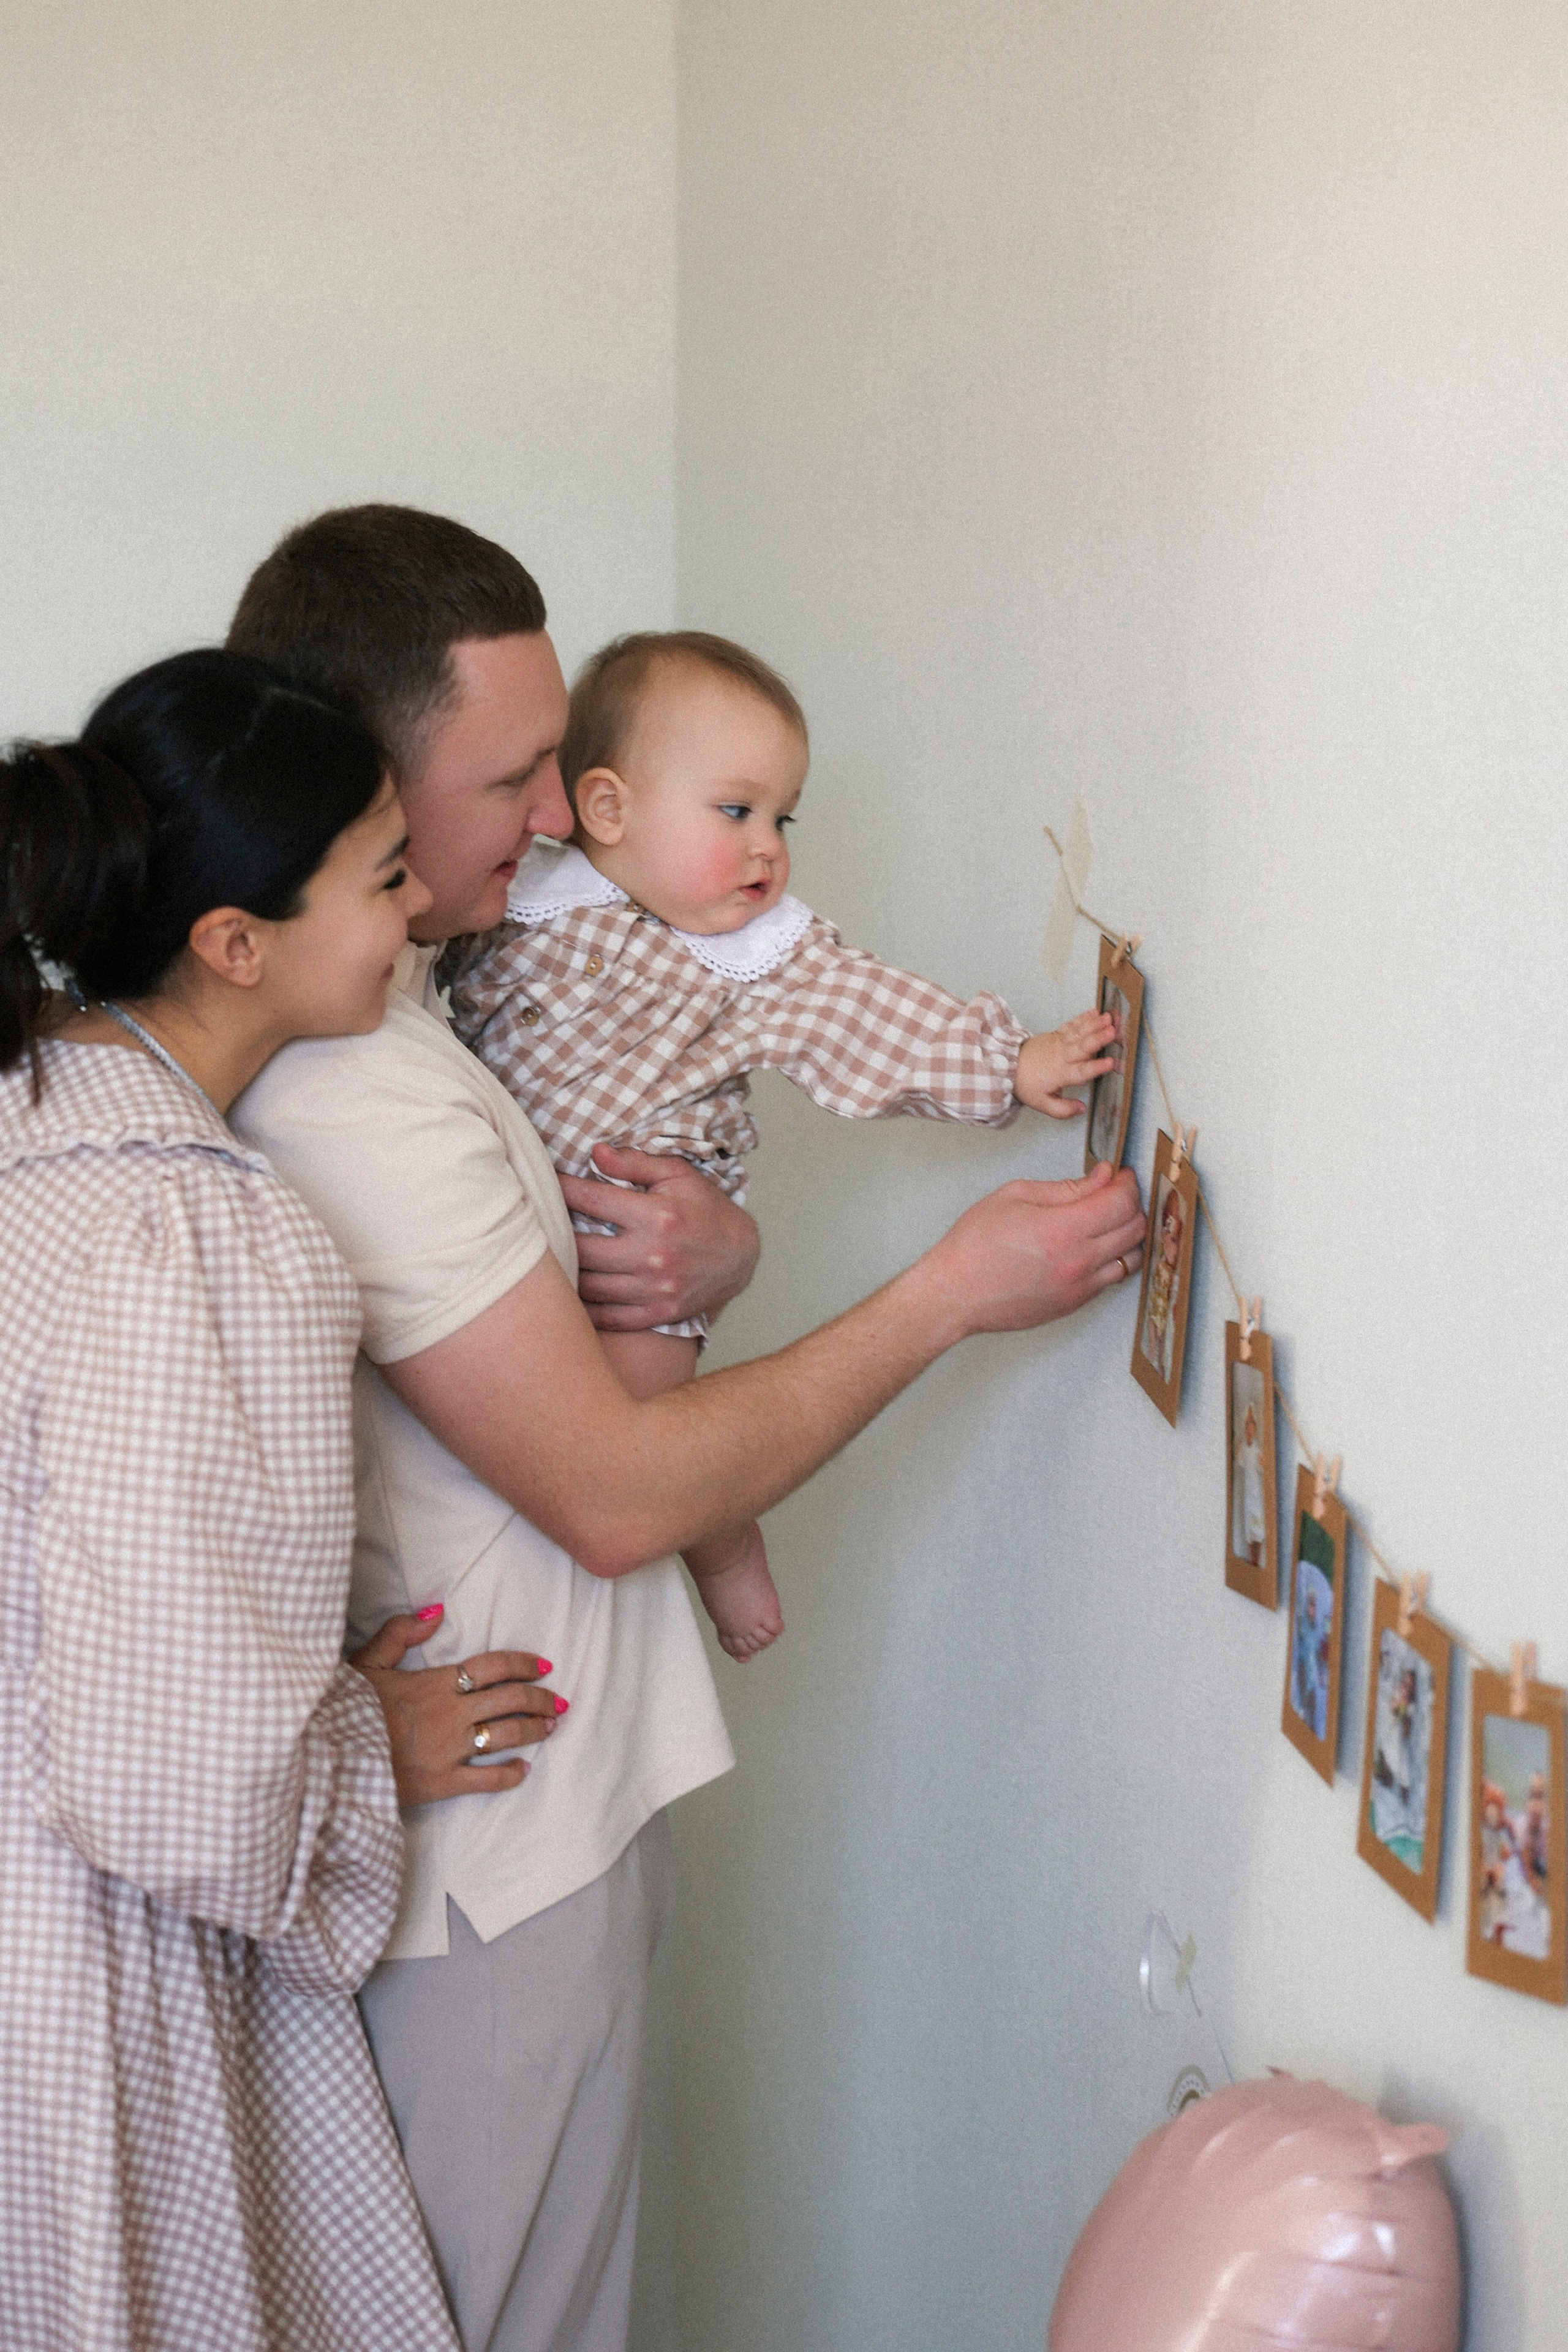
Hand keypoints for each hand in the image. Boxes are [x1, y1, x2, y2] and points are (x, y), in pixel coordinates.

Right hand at [349, 1609, 563, 1804]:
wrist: (327, 1756)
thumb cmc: (346, 1708)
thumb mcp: (367, 1661)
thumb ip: (401, 1633)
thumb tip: (437, 1610)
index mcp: (436, 1682)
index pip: (492, 1667)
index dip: (523, 1664)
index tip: (544, 1666)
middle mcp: (451, 1714)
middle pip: (509, 1700)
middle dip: (540, 1699)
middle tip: (559, 1700)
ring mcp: (449, 1750)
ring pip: (506, 1736)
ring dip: (534, 1730)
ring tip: (551, 1727)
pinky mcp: (441, 1783)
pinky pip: (485, 1780)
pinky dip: (508, 1776)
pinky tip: (524, 1771)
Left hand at [560, 1144, 760, 1331]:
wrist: (741, 1257)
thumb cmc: (705, 1210)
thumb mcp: (678, 1175)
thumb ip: (635, 1163)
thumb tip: (595, 1151)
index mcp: (657, 1216)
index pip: (590, 1199)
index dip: (560, 1189)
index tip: (544, 1184)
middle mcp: (653, 1255)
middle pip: (580, 1247)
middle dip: (554, 1234)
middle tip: (538, 1225)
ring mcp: (654, 1290)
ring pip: (588, 1285)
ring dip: (564, 1272)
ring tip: (547, 1258)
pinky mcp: (657, 1314)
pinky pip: (606, 1317)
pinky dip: (582, 1308)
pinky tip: (568, 1293)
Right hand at [921, 1159, 1144, 1338]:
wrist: (955, 1293)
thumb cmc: (975, 1245)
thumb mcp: (1015, 1196)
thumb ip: (1066, 1187)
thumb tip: (1102, 1177)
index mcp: (1063, 1229)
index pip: (1121, 1202)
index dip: (1127, 1183)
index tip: (1121, 1174)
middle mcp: (1079, 1261)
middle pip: (1135, 1228)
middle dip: (1132, 1204)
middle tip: (1116, 1192)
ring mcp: (1080, 1286)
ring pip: (1132, 1257)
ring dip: (1128, 1234)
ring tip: (1109, 1220)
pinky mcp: (1075, 1303)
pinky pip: (1112, 1278)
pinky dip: (1114, 1258)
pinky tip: (1096, 1245)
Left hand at [1013, 1009, 1119, 1118]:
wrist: (1008, 1065)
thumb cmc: (1026, 1084)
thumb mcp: (1041, 1103)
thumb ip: (1062, 1109)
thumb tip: (1081, 1109)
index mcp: (1060, 1074)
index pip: (1081, 1072)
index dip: (1096, 1067)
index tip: (1110, 1063)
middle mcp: (1062, 1057)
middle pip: (1082, 1047)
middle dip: (1098, 1039)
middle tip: (1113, 1031)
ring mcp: (1059, 1043)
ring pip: (1079, 1033)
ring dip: (1095, 1025)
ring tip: (1109, 1018)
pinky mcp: (1055, 1035)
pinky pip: (1071, 1025)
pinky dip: (1083, 1018)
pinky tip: (1094, 1013)